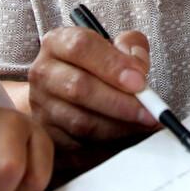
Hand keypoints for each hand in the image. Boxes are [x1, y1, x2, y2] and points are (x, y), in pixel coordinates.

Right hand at [26, 27, 158, 148]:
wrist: (63, 93)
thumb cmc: (93, 68)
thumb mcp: (114, 46)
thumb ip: (131, 46)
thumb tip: (138, 67)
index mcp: (57, 43)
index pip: (81, 47)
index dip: (113, 64)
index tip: (139, 81)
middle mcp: (43, 73)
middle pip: (79, 88)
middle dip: (120, 102)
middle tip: (149, 111)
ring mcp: (41, 107)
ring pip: (80, 122)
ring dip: (117, 127)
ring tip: (143, 126)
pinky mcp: (47, 136)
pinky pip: (79, 147)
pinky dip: (107, 146)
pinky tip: (127, 140)